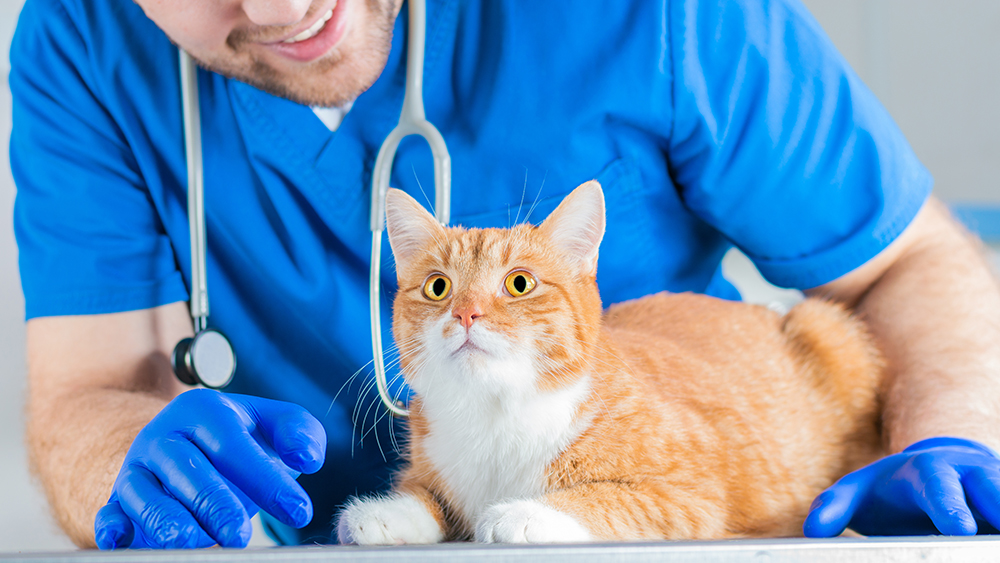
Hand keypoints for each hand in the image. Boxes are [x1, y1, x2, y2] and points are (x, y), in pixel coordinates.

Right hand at [93, 389, 325, 548]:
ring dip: (166, 521)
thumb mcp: (272, 425)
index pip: (234, 444)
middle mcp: (165, 437)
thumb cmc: (238, 440)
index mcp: (204, 411)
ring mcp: (138, 469)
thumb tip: (307, 457)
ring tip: (194, 543)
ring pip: (144, 493)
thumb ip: (299, 432)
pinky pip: (107, 513)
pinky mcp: (118, 500)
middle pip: (185, 468)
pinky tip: (122, 540)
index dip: (266, 479)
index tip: (298, 510)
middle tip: (240, 535)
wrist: (183, 446)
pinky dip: (110, 528)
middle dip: (214, 504)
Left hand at [804, 437, 999, 535]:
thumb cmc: (889, 487)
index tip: (958, 528)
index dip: (949, 506)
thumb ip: (834, 506)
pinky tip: (994, 547)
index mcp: (930, 470)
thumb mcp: (858, 490)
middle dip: (997, 510)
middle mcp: (971, 475)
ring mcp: (996, 489)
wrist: (936, 470)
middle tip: (993, 543)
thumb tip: (813, 531)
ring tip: (995, 546)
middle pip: (992, 490)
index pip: (940, 487)